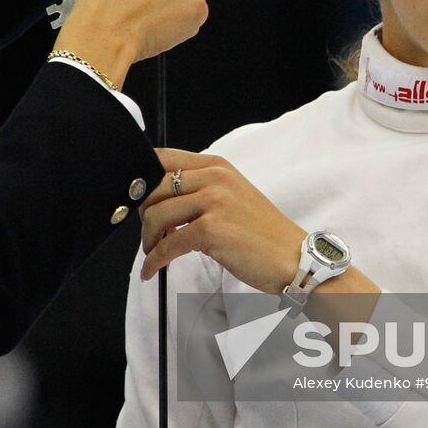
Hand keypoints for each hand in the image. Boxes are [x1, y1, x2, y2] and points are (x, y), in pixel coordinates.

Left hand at [138, 148, 307, 293]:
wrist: (292, 256)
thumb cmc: (261, 232)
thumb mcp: (232, 195)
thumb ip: (200, 188)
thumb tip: (158, 198)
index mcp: (217, 165)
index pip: (162, 157)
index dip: (140, 177)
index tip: (134, 199)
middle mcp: (214, 177)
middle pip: (153, 187)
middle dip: (142, 214)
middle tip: (148, 233)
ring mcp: (213, 202)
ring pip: (156, 215)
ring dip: (148, 239)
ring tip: (154, 252)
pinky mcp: (211, 230)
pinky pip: (168, 244)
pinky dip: (155, 261)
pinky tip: (153, 270)